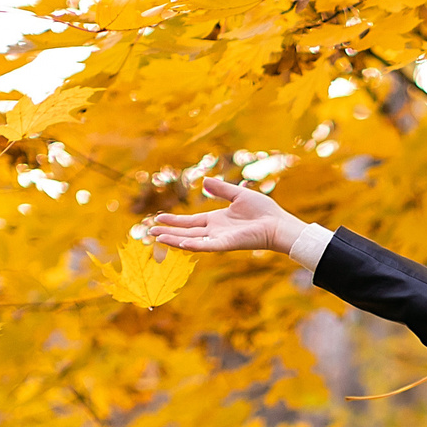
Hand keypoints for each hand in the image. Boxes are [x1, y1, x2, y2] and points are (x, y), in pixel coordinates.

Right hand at [146, 174, 304, 255]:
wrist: (277, 223)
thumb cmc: (262, 211)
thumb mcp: (238, 194)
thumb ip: (221, 189)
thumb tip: (205, 180)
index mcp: (216, 221)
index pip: (190, 222)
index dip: (174, 221)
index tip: (158, 218)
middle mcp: (215, 232)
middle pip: (186, 233)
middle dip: (168, 232)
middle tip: (150, 231)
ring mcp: (219, 239)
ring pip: (191, 241)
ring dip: (174, 240)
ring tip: (157, 237)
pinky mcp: (227, 244)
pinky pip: (207, 246)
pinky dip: (193, 245)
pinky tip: (180, 244)